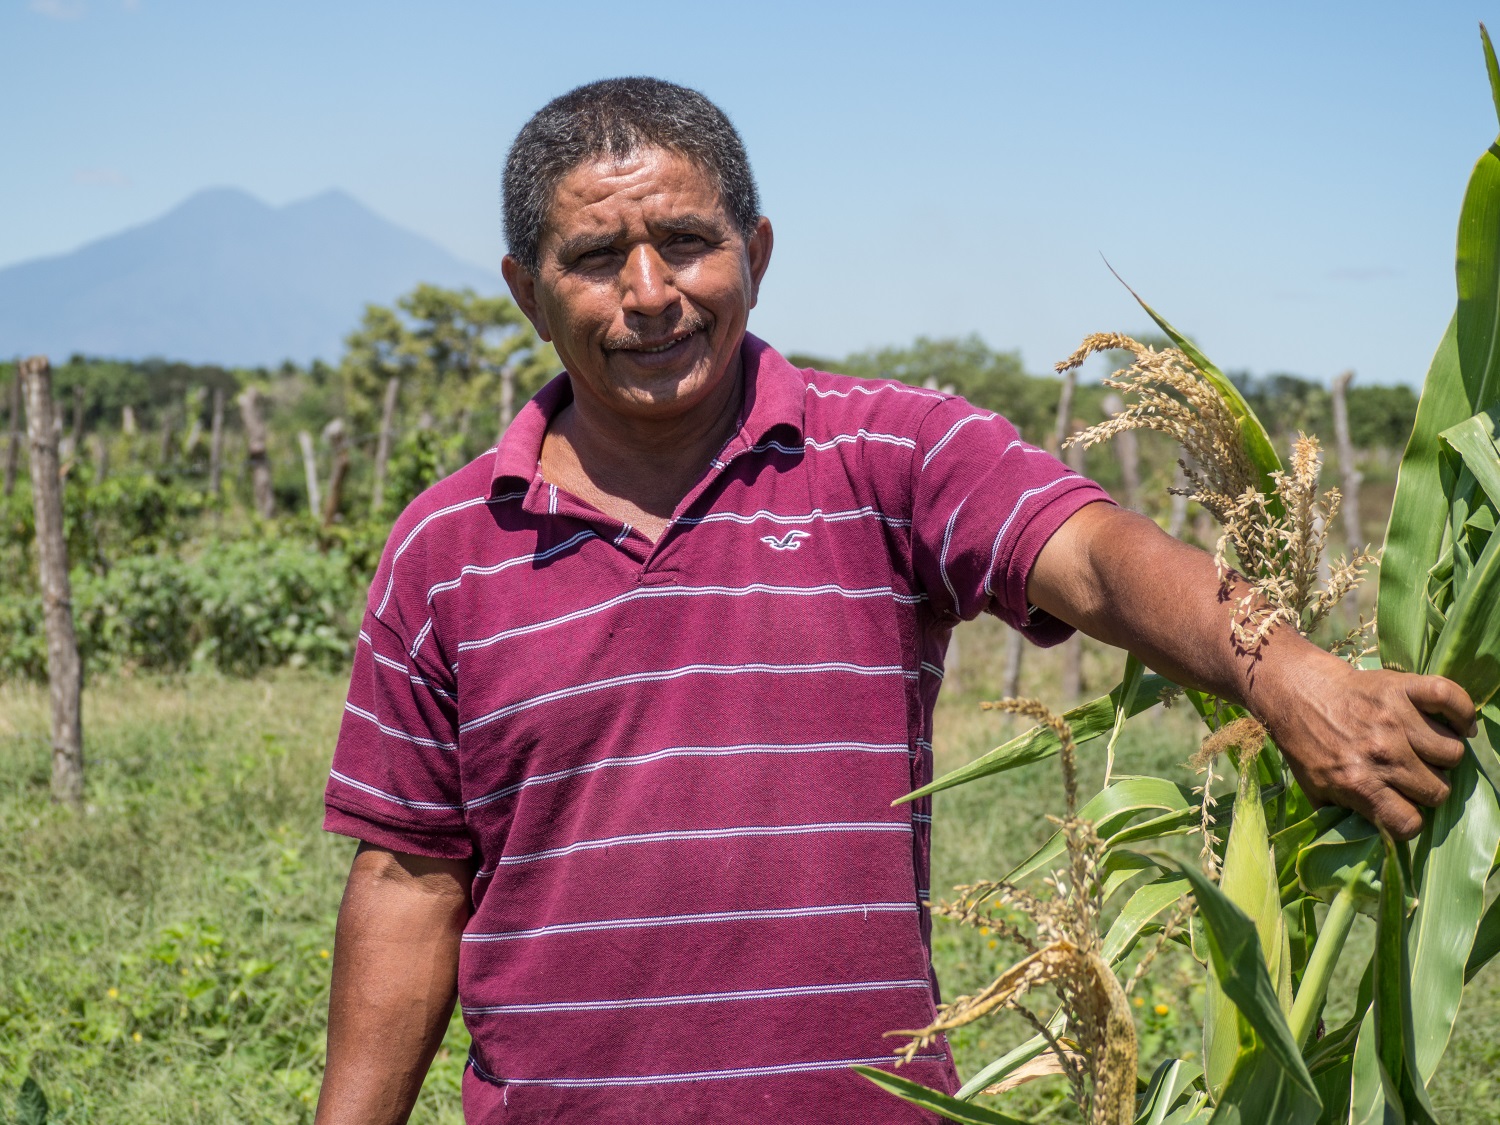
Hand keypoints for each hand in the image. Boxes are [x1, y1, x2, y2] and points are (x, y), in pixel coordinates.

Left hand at [1255, 652, 1476, 840]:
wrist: (1296, 691)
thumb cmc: (1306, 743)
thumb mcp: (1314, 790)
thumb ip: (1343, 818)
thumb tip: (1374, 840)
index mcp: (1358, 783)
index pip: (1410, 823)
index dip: (1408, 820)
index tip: (1400, 808)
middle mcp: (1382, 753)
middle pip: (1438, 790)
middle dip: (1425, 787)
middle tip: (1407, 774)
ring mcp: (1395, 719)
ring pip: (1453, 752)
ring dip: (1441, 753)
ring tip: (1420, 748)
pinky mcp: (1403, 688)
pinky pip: (1452, 699)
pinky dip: (1461, 711)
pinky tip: (1453, 723)